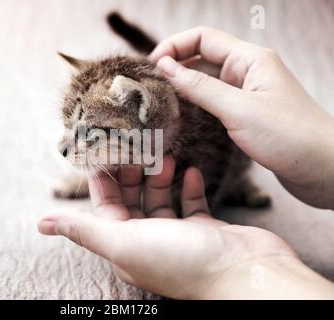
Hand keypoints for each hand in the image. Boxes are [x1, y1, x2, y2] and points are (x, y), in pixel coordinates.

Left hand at [38, 157, 333, 298]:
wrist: (245, 273)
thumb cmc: (182, 261)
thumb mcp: (123, 242)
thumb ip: (84, 229)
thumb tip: (41, 223)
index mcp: (125, 246)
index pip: (105, 206)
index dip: (103, 178)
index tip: (106, 149)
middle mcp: (149, 241)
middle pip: (133, 200)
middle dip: (134, 173)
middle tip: (139, 148)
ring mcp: (179, 236)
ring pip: (161, 200)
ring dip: (161, 177)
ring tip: (165, 157)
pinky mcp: (205, 230)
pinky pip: (191, 204)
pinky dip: (189, 186)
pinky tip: (191, 171)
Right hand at [150, 27, 333, 208]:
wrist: (323, 169)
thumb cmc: (289, 137)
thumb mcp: (238, 109)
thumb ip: (199, 87)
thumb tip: (165, 67)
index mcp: (250, 59)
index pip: (202, 38)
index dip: (173, 47)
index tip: (151, 67)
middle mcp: (247, 71)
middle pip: (202, 57)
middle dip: (174, 67)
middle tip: (149, 87)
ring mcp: (247, 92)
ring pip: (206, 80)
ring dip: (183, 86)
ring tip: (159, 101)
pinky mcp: (246, 112)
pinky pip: (214, 100)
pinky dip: (196, 103)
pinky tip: (181, 114)